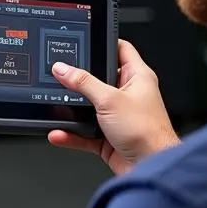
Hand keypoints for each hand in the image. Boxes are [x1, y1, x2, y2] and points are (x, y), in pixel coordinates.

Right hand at [47, 39, 179, 176]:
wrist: (150, 166)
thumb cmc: (146, 132)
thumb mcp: (109, 100)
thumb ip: (83, 83)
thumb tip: (63, 68)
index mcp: (137, 77)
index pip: (121, 50)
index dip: (103, 42)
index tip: (84, 41)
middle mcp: (129, 95)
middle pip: (99, 79)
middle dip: (80, 79)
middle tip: (61, 73)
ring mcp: (118, 116)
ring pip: (89, 108)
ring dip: (72, 109)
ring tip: (56, 104)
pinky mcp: (109, 137)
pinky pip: (84, 132)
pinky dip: (71, 133)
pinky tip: (59, 133)